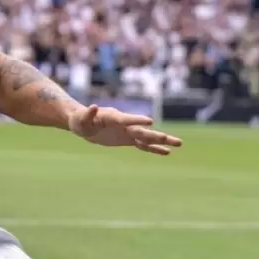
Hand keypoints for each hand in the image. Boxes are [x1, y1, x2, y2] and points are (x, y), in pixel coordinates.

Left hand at [68, 104, 182, 154]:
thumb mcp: (81, 119)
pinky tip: (167, 152)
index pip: (127, 119)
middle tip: (172, 139)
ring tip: (179, 144)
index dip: (137, 120)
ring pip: (147, 138)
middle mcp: (125, 124)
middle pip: (143, 131)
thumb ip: (88, 114)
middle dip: (157, 135)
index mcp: (114, 117)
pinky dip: (154, 149)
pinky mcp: (128, 139)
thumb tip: (93, 107)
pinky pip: (143, 145)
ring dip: (162, 141)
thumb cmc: (80, 120)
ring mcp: (128, 132)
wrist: (83, 122)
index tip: (150, 122)